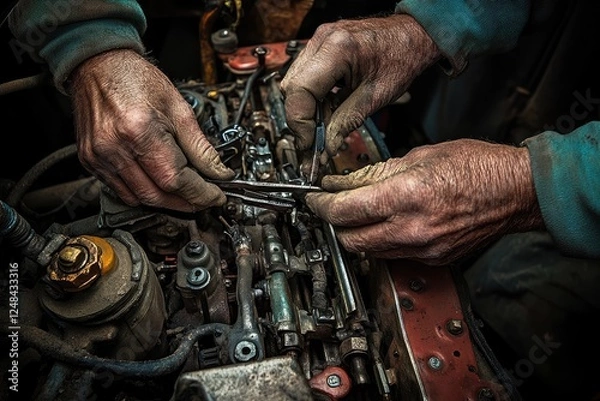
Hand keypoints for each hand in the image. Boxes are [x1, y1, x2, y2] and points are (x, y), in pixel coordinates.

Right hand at [68, 49, 233, 212]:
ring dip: (166, 201)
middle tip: (204, 198)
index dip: (200, 193)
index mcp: (140, 131)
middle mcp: (115, 148)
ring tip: (185, 193)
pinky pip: (120, 191)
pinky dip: (143, 194)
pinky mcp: (90, 161)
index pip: (176, 180)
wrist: (99, 66)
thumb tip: (219, 171)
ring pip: (138, 198)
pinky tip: (158, 184)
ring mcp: (99, 157)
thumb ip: (200, 146)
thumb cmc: (135, 80)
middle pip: (157, 195)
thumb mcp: (179, 109)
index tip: (216, 195)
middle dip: (186, 202)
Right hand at [280, 13, 439, 168]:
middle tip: (315, 143)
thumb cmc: (402, 57)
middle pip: (292, 88)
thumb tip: (326, 146)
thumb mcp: (375, 97)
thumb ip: (346, 122)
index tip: (309, 144)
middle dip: (301, 120)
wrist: (411, 36)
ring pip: (294, 84)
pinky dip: (312, 98)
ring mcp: (319, 41)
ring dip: (306, 111)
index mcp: (337, 50)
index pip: (300, 91)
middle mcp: (323, 40)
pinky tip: (326, 112)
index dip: (300, 123)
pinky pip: (304, 76)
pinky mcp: (321, 47)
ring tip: (324, 130)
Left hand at [305, 139, 543, 264]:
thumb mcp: (420, 156)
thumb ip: (376, 173)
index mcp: (406, 196)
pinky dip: (380, 241)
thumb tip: (345, 181)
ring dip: (355, 234)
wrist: (516, 191)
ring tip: (357, 213)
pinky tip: (385, 223)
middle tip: (330, 206)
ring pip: (368, 252)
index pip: (343, 210)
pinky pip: (393, 255)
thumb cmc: (477, 167)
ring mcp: (423, 249)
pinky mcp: (432, 259)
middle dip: (333, 224)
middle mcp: (411, 229)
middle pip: (349, 240)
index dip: (321, 204)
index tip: (314, 197)